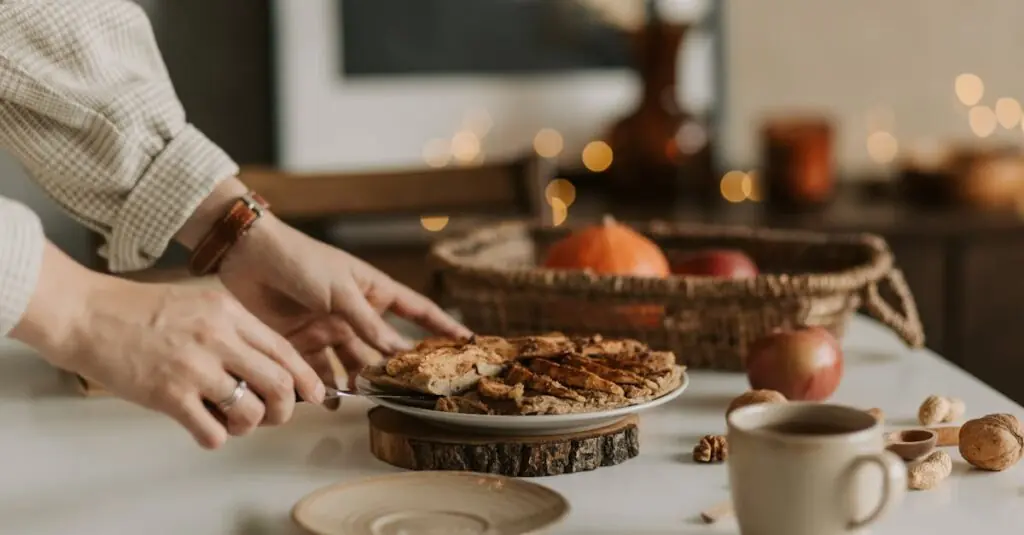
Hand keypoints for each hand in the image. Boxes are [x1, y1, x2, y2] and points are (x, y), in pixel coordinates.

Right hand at [12, 245, 325, 448]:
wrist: (87, 315)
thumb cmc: (140, 310)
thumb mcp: (200, 301)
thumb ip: (234, 327)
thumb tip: (267, 362)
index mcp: (230, 312)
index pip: (285, 350)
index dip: (305, 378)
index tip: (314, 394)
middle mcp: (219, 338)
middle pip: (279, 383)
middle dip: (285, 408)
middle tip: (275, 415)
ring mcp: (195, 368)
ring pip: (251, 412)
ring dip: (249, 425)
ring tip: (233, 420)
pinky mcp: (169, 395)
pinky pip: (213, 432)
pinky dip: (217, 438)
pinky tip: (204, 428)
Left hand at [217, 215, 471, 385]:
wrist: (247, 258)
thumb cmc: (300, 260)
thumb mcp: (340, 289)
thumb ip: (367, 322)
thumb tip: (398, 351)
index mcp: (372, 291)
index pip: (416, 310)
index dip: (441, 325)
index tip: (467, 340)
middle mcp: (354, 313)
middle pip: (384, 346)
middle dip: (395, 367)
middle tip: (408, 390)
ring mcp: (328, 329)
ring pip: (353, 363)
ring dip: (359, 381)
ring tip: (365, 396)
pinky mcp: (300, 343)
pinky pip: (319, 371)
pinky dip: (323, 386)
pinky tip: (328, 399)